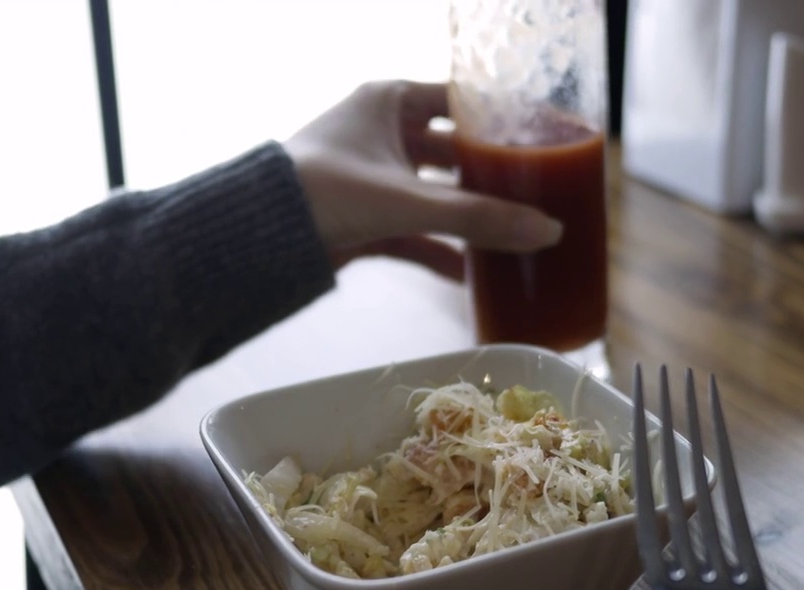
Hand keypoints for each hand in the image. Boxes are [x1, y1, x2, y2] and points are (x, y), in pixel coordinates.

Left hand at [283, 80, 562, 279]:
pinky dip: (437, 249)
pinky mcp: (360, 218)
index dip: (498, 119)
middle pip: (450, 151)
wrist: (257, 237)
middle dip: (488, 175)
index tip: (538, 139)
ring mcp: (369, 178)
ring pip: (432, 194)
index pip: (458, 101)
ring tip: (510, 234)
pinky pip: (410, 231)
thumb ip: (478, 217)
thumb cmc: (322, 191)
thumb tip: (546, 231)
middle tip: (533, 192)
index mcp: (388, 102)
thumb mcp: (408, 201)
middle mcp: (380, 132)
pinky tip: (468, 275)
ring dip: (466, 216)